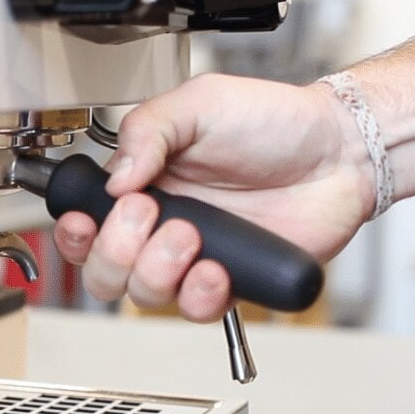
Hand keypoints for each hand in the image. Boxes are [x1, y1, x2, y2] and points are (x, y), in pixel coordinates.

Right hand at [54, 73, 372, 321]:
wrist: (340, 152)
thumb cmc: (274, 122)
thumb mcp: (200, 103)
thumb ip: (147, 130)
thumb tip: (113, 178)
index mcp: (143, 184)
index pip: (84, 224)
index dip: (74, 233)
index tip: (85, 221)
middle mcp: (160, 226)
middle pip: (103, 272)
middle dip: (116, 251)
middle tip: (149, 215)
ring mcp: (193, 259)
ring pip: (143, 295)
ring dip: (157, 270)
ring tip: (190, 236)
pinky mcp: (229, 283)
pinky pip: (195, 310)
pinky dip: (198, 295)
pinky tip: (215, 270)